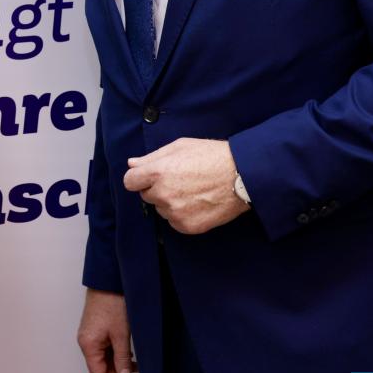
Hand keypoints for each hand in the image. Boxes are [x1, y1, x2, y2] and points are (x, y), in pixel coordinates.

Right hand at [77, 289, 136, 372]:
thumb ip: (122, 358)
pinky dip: (115, 355)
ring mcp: (90, 334)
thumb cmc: (112, 304)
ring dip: (117, 366)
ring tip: (135, 370)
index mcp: (88, 345)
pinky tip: (128, 355)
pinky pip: (104, 348)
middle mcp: (86, 341)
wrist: (108, 280)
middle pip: (99, 367)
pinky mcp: (96, 328)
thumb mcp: (121, 335)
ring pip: (102, 358)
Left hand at [124, 137, 249, 234]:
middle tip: (179, 180)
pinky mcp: (187, 226)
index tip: (148, 177)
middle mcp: (163, 194)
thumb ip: (152, 157)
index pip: (130, 181)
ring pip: (161, 209)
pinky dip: (181, 214)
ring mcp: (175, 212)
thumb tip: (132, 164)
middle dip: (156, 188)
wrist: (242, 177)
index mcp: (158, 172)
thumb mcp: (180, 146)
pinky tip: (197, 202)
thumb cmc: (211, 156)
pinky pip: (174, 221)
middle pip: (146, 195)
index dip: (138, 178)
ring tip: (191, 190)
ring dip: (169, 202)